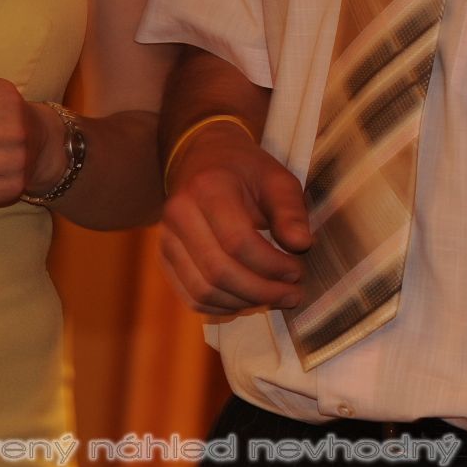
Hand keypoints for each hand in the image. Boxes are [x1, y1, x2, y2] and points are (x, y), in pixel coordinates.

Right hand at [158, 120, 311, 316]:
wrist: (205, 160)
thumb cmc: (247, 171)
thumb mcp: (277, 178)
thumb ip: (291, 210)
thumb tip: (302, 244)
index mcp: (208, 187)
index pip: (237, 241)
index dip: (271, 265)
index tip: (298, 271)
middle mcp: (179, 214)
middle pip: (218, 272)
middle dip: (261, 291)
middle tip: (293, 294)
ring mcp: (166, 238)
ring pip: (203, 291)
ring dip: (244, 303)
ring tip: (275, 298)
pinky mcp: (165, 258)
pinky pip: (192, 297)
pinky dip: (223, 307)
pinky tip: (250, 299)